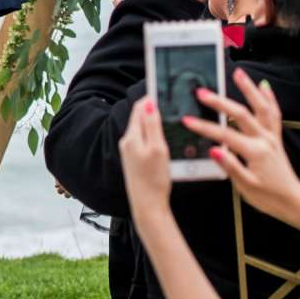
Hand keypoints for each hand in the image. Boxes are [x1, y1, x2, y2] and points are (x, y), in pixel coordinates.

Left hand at [117, 95, 173, 217]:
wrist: (147, 207)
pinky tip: (166, 141)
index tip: (165, 91)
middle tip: (172, 105)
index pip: (139, 108)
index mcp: (131, 137)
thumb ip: (152, 125)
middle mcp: (127, 142)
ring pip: (144, 130)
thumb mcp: (157, 149)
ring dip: (155, 123)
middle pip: (141, 118)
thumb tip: (148, 103)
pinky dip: (155, 137)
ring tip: (171, 120)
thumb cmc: (153, 180)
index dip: (152, 98)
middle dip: (154, 110)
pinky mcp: (136, 161)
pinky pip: (145, 142)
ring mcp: (131, 152)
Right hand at [194, 69, 299, 225]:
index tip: (189, 120)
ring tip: (238, 73)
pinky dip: (269, 99)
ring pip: (261, 107)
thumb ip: (230, 166)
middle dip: (220, 102)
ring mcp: (271, 136)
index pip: (225, 135)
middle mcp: (265, 140)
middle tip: (203, 92)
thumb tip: (214, 150)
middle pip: (240, 114)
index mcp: (255, 152)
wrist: (293, 201)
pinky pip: (274, 113)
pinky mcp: (275, 138)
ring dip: (249, 89)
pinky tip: (264, 87)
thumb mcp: (246, 187)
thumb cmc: (269, 197)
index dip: (205, 127)